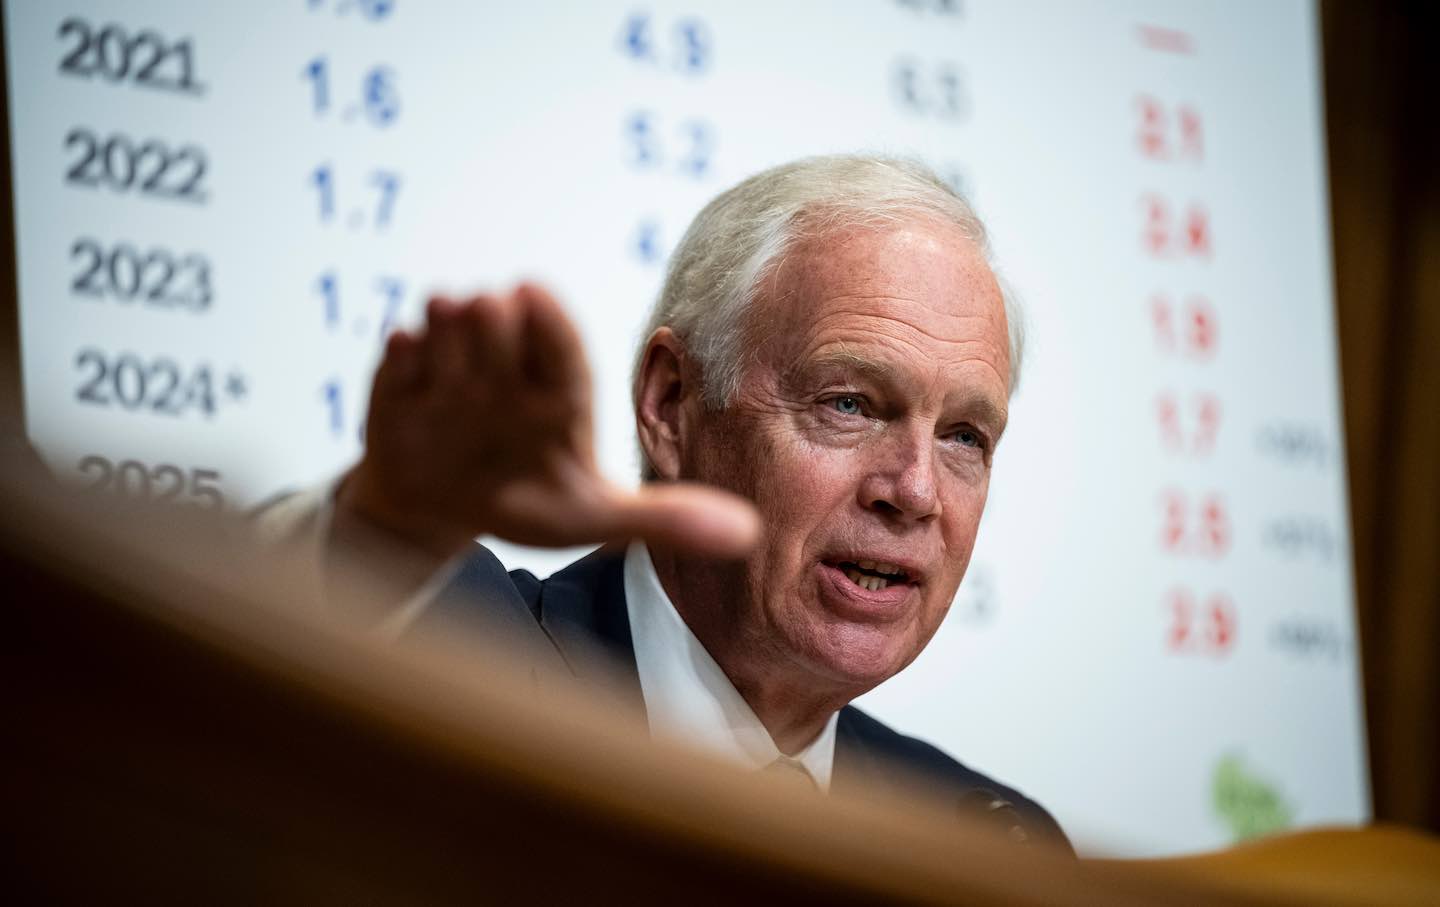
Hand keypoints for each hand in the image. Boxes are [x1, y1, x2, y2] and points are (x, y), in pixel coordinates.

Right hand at [338, 284, 758, 558]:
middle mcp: (506, 372)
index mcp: (558, 393)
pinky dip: (399, 359)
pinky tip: (401, 345)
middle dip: (496, 324)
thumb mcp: (594, 517)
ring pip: (450, 336)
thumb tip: (749, 534)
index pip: (561, 353)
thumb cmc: (526, 499)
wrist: (442, 509)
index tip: (536, 293)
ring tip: (445, 308)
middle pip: (503, 333)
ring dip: (447, 327)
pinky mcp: (400, 387)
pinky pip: (397, 364)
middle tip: (488, 305)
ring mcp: (449, 375)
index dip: (550, 327)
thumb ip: (664, 518)